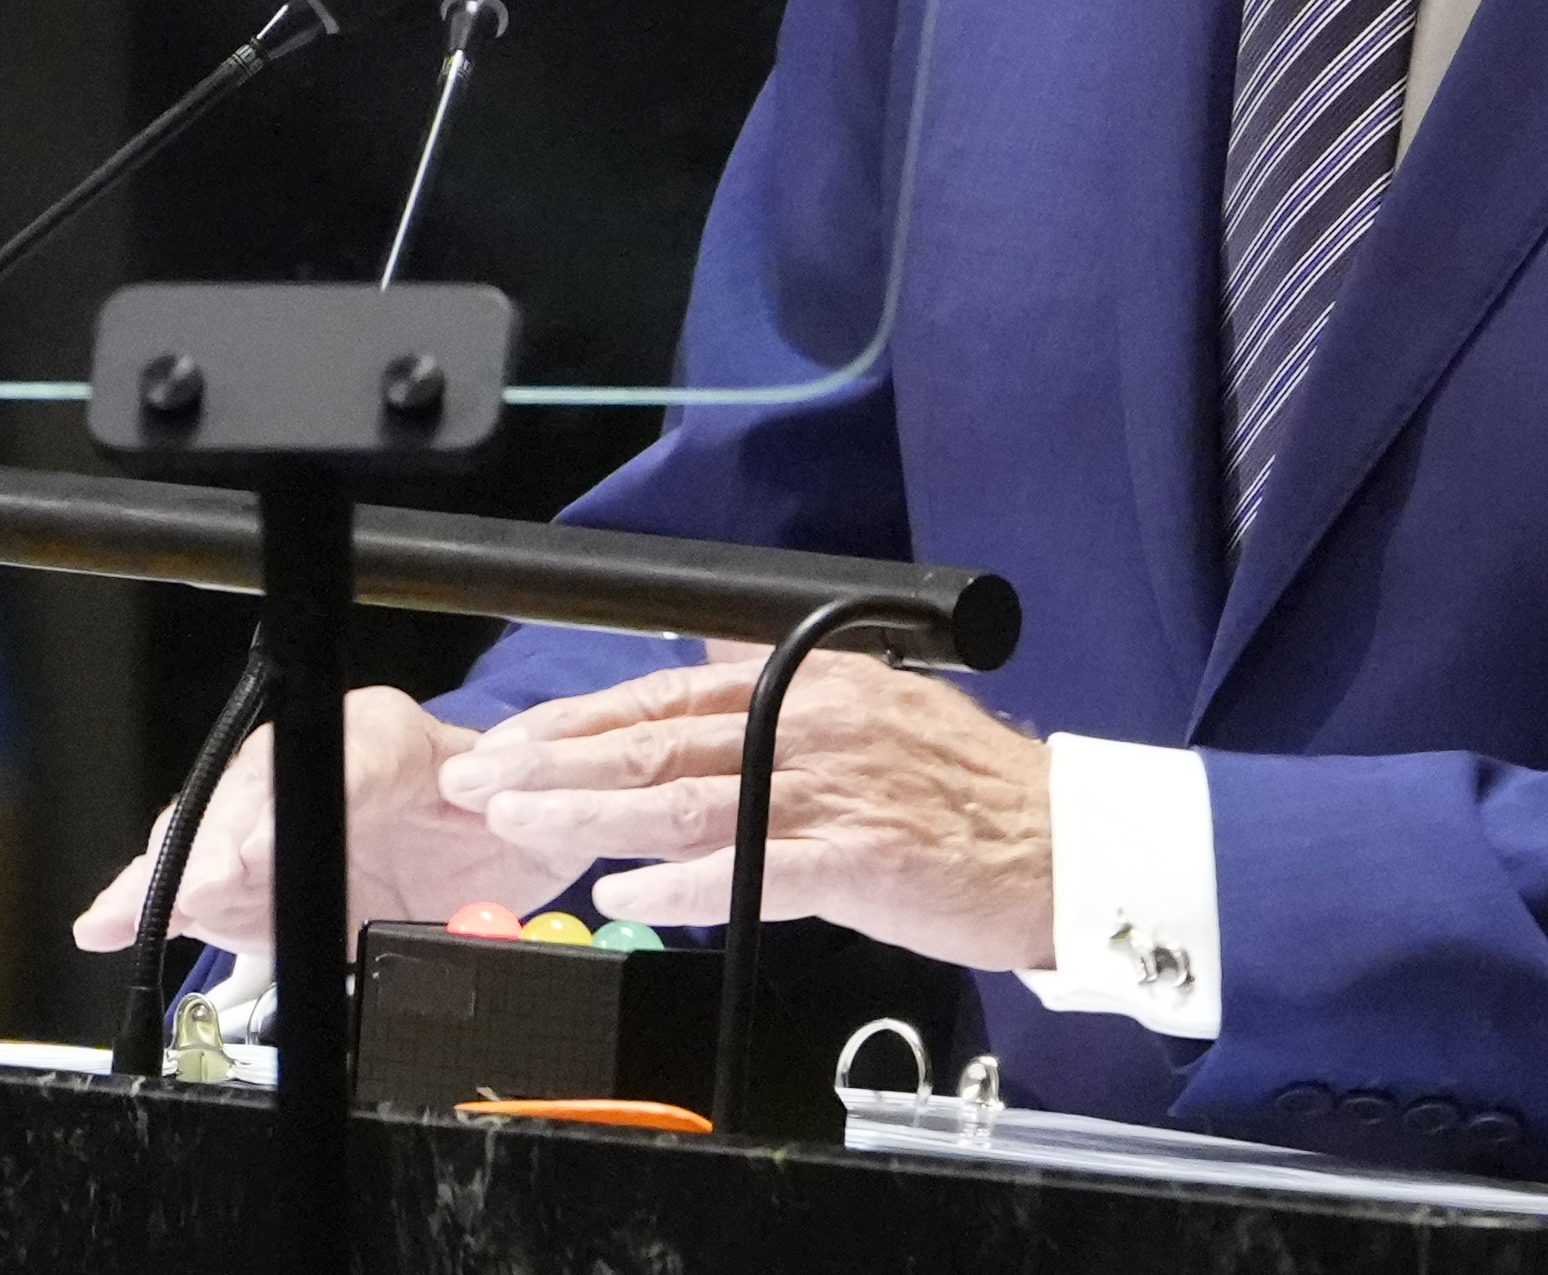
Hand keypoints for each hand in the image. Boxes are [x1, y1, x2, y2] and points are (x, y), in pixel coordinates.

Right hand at [71, 685, 510, 961]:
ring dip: (173, 874)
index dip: (300, 802)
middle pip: (253, 791)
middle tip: (206, 886)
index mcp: (388, 736)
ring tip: (130, 909)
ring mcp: (273, 821)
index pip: (343, 753)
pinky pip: (193, 883)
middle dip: (223, 839)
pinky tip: (106, 922)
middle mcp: (315, 765)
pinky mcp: (248, 879)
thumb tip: (484, 802)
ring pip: (212, 832)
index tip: (263, 850)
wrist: (485, 849)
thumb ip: (504, 815)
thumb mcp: (519, 821)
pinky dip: (149, 904)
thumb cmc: (495, 819)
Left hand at [442, 652, 1052, 971]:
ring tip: (522, 826)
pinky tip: (630, 894)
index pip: (667, 690)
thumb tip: (707, 652)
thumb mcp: (876, 705)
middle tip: (480, 780)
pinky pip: (754, 870)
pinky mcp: (860, 858)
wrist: (1067, 848)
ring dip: (593, 813)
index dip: (579, 718)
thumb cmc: (970, 793)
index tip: (510, 740)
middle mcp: (812, 722)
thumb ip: (787, 683)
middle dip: (555, 761)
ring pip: (687, 797)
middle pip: (659, 738)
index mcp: (810, 680)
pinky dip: (686, 883)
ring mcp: (834, 789)